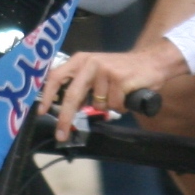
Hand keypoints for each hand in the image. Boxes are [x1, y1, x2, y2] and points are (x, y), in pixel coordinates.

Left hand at [39, 43, 181, 141]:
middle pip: (72, 95)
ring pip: (98, 104)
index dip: (48, 95)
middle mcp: (90, 63)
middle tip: (61, 134)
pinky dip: (121, 106)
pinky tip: (127, 94)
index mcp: (81, 60)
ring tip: (118, 94)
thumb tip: (68, 109)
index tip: (42, 111)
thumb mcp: (97, 72)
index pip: (57, 76)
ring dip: (108, 106)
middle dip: (65, 118)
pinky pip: (114, 105)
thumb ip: (83, 86)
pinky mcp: (120, 79)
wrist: (152, 61)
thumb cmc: (123, 70)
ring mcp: (105, 70)